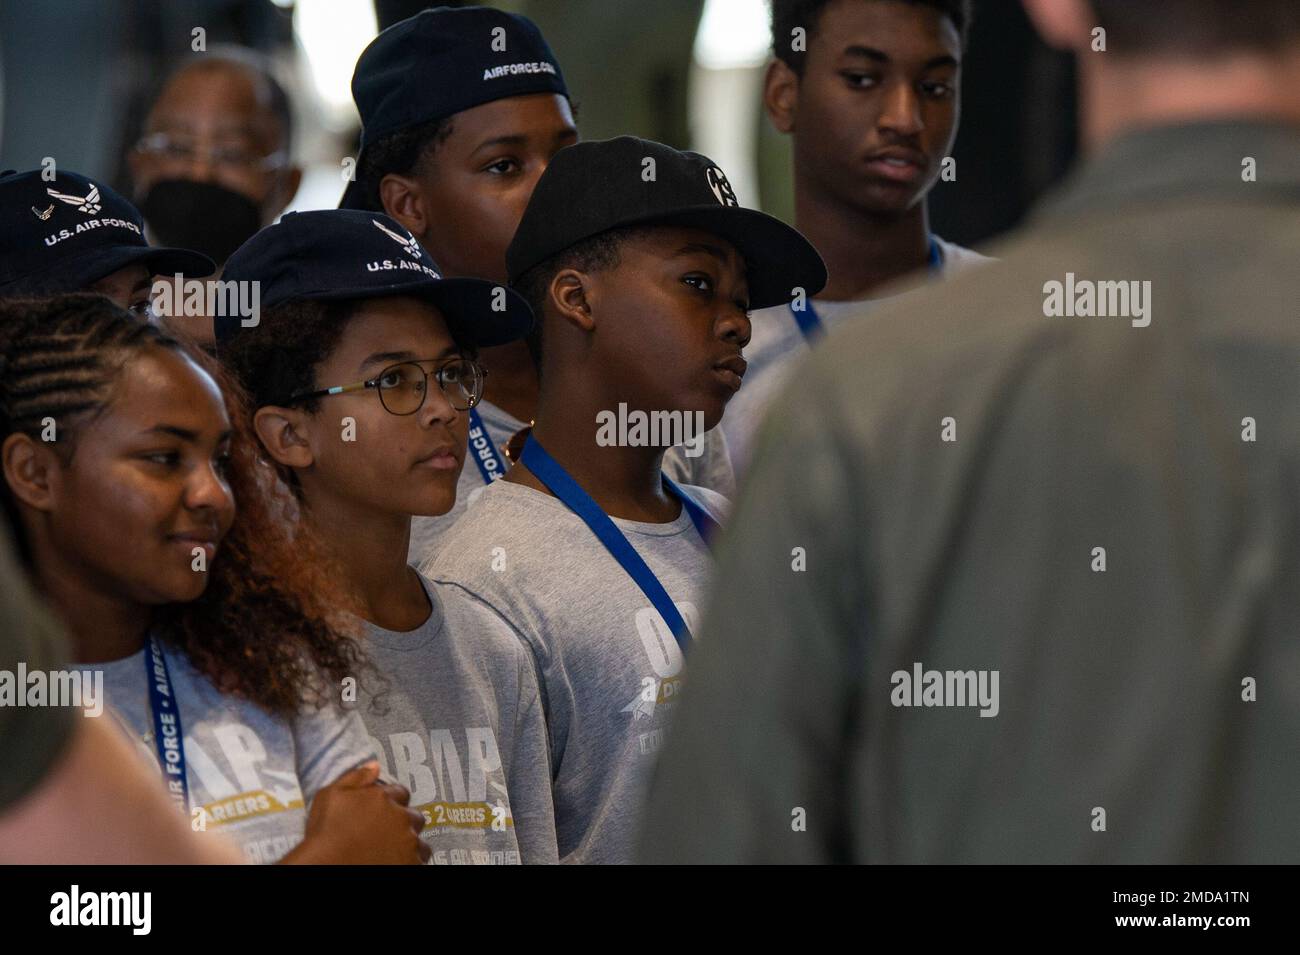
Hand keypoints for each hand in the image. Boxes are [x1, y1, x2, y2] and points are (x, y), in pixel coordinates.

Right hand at [281, 760, 428, 863]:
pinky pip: (419, 859)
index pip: (400, 793)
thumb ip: (355, 778)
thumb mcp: (330, 797)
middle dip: (402, 823)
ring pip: (418, 840)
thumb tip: (375, 766)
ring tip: (390, 851)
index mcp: (383, 798)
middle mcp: (400, 817)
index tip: (381, 814)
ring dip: (408, 843)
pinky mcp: (412, 862)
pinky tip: (393, 861)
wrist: (325, 866)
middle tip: (385, 834)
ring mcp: (408, 842)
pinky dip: (409, 860)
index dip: (390, 803)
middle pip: (412, 816)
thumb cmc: (324, 836)